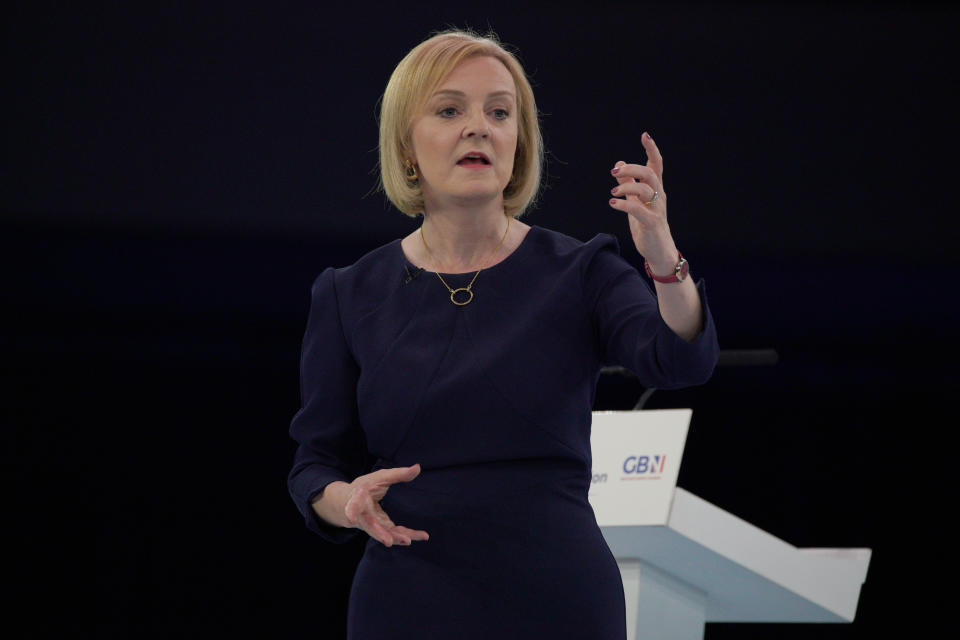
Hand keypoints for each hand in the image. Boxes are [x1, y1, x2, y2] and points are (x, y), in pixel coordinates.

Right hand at [344, 463, 429, 546]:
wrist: (350, 502)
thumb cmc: (366, 486)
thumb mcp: (380, 477)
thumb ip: (398, 474)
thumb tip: (417, 468)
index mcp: (358, 498)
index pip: (354, 504)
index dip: (352, 511)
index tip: (351, 519)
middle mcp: (363, 515)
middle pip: (369, 526)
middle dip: (379, 533)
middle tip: (388, 541)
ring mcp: (372, 525)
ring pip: (384, 533)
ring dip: (396, 538)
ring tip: (409, 540)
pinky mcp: (382, 529)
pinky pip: (394, 534)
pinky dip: (408, 535)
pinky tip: (422, 536)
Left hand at [608, 132, 677, 266]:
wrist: (659, 250)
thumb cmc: (647, 224)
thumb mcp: (636, 201)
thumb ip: (630, 183)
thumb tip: (619, 165)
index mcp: (656, 189)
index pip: (656, 165)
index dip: (652, 149)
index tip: (645, 135)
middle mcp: (659, 196)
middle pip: (650, 173)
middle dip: (632, 168)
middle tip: (614, 172)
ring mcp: (657, 209)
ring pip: (645, 189)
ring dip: (626, 186)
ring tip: (613, 191)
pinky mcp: (651, 223)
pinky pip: (638, 210)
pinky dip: (624, 204)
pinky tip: (613, 203)